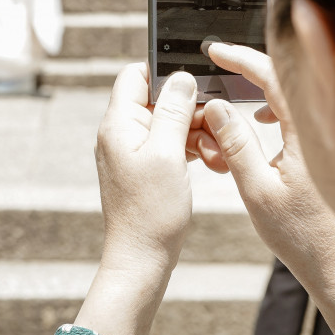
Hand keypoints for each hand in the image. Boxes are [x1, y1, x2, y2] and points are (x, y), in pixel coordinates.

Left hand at [96, 64, 197, 269]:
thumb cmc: (151, 212)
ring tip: (216, 154)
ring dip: (196, 132)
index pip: (136, 75)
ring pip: (169, 122)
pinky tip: (210, 162)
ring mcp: (131, 150)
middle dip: (190, 110)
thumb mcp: (168, 153)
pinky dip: (190, 149)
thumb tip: (182, 76)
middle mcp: (121, 132)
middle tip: (214, 128)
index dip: (166, 74)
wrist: (141, 259)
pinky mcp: (144, 167)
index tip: (196, 87)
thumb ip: (174, 110)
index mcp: (119, 123)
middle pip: (158, 99)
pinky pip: (169, 144)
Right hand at [195, 43, 334, 334]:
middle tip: (224, 64)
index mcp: (310, 134)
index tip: (215, 51)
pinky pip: (310, 109)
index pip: (275, 77)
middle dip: (254, 65)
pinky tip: (267, 122)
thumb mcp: (257, 192)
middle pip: (291, 75)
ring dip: (269, 86)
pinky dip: (284, 106)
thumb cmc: (305, 239)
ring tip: (241, 96)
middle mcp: (329, 129)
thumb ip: (235, 145)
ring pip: (301, 91)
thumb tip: (216, 107)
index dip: (242, 58)